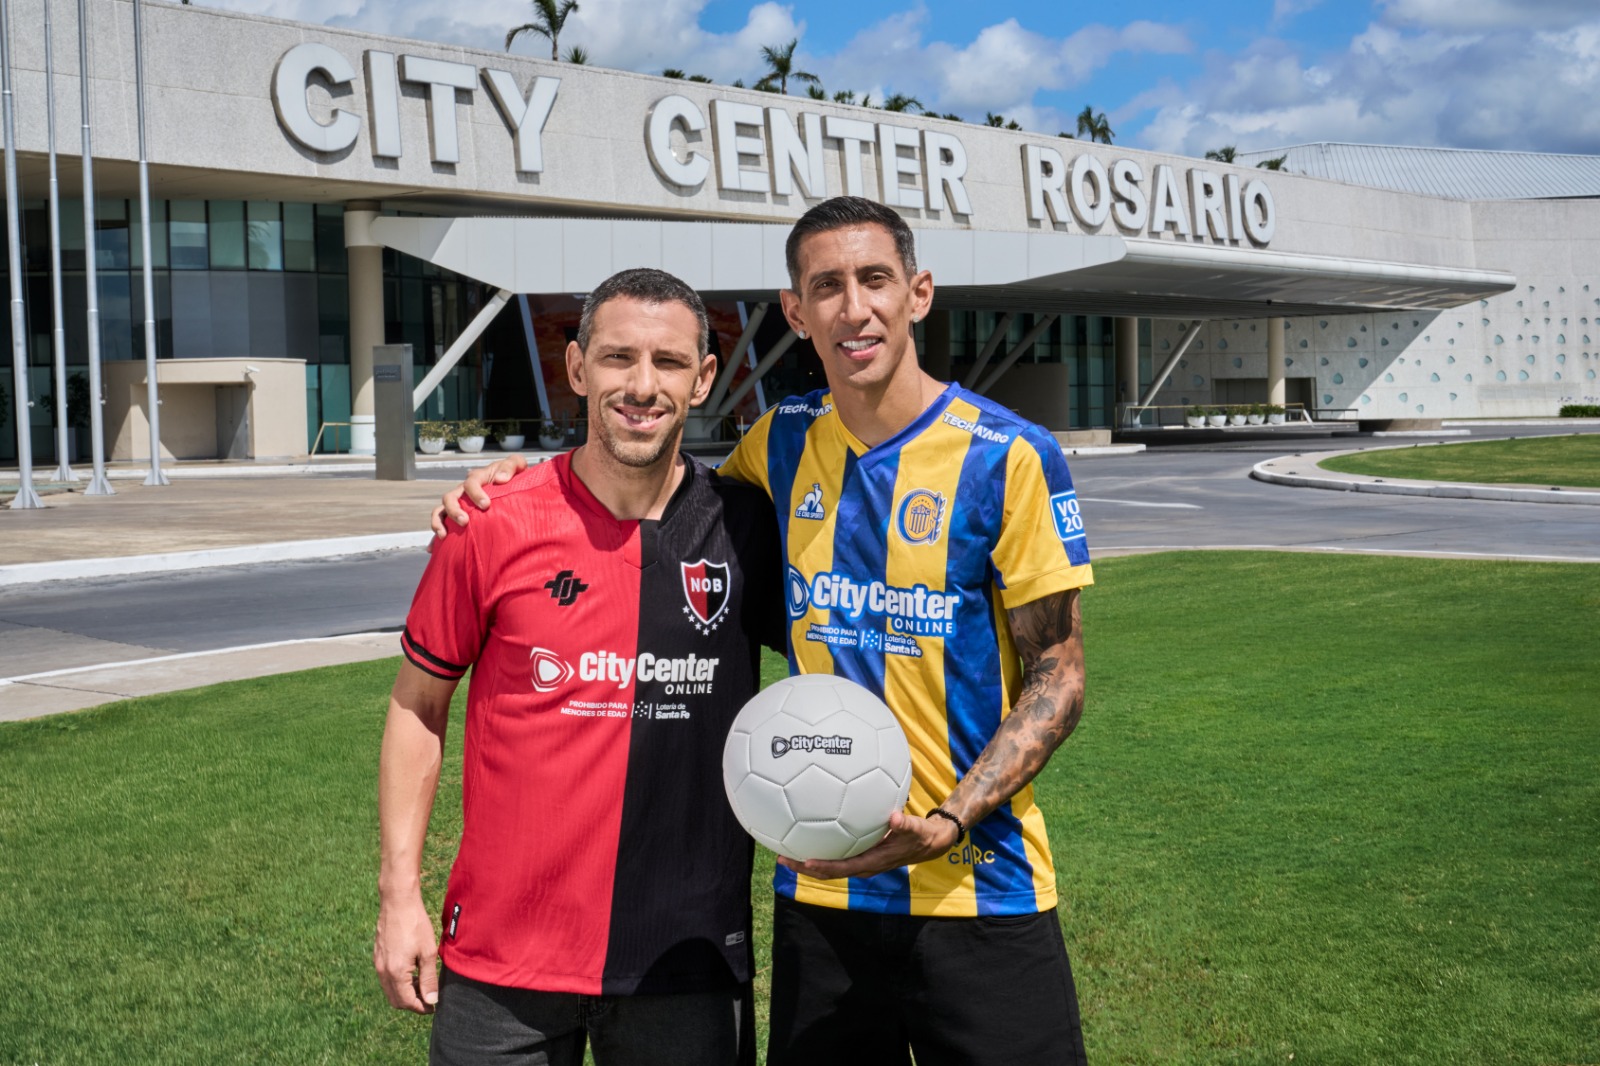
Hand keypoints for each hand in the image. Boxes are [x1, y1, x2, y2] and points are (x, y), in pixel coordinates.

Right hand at [373, 895, 440, 1013]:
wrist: (397, 901)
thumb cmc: (415, 924)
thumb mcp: (428, 952)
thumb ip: (429, 979)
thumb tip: (431, 1000)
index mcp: (395, 972)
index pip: (406, 1002)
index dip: (421, 1008)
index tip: (433, 1007)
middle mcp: (382, 971)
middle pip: (395, 1000)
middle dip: (412, 1003)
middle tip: (428, 999)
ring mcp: (377, 963)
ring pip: (389, 990)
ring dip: (404, 993)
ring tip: (422, 984)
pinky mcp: (377, 956)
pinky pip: (385, 978)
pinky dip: (398, 982)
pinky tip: (412, 972)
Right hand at [430, 454, 528, 537]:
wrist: (513, 487)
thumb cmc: (514, 476)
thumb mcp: (516, 465)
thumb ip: (511, 466)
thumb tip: (500, 479)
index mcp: (477, 478)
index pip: (471, 482)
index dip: (476, 493)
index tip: (486, 505)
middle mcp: (463, 491)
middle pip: (450, 498)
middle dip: (454, 510)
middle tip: (465, 521)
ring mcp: (458, 504)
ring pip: (441, 511)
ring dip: (439, 522)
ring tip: (444, 536)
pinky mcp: (457, 516)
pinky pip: (441, 524)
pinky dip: (436, 536)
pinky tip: (433, 549)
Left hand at [777, 810, 960, 881]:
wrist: (927, 843)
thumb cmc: (920, 835)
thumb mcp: (915, 828)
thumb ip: (905, 824)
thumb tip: (894, 817)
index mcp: (872, 862)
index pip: (843, 868)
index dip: (823, 867)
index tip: (804, 862)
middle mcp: (862, 866)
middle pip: (828, 872)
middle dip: (803, 867)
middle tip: (781, 858)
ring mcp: (859, 862)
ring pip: (829, 867)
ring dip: (806, 862)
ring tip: (783, 852)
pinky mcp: (859, 855)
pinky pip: (835, 857)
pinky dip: (819, 851)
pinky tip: (806, 837)